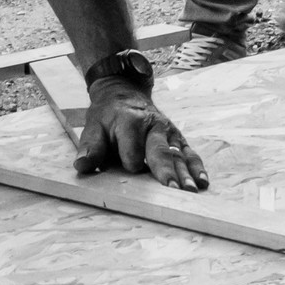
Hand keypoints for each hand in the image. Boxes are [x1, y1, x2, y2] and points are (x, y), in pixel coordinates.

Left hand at [75, 78, 207, 191]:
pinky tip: (203, 183)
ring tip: (191, 190)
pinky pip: (190, 153)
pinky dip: (197, 168)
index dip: (130, 160)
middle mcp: (153, 125)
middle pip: (159, 150)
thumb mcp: (93, 127)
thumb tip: (81, 166)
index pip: (132, 148)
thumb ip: (90, 148)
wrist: (123, 94)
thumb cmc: (107, 117)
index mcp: (129, 120)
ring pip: (178, 154)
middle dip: (165, 169)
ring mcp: (168, 132)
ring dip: (185, 173)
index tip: (130, 168)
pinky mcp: (178, 139)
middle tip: (172, 188)